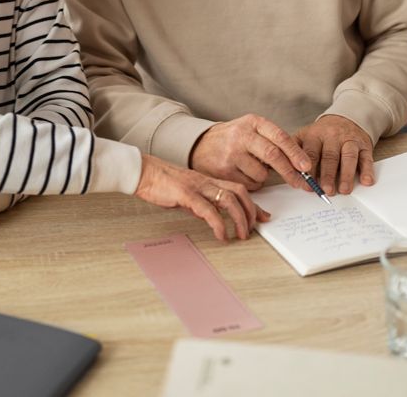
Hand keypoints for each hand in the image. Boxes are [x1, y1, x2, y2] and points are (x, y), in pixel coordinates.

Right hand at [135, 154, 269, 241]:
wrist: (143, 172)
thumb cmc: (162, 182)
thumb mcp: (187, 192)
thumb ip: (200, 201)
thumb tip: (209, 215)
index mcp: (208, 180)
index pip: (238, 189)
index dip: (254, 204)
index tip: (264, 217)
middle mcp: (206, 182)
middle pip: (239, 192)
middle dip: (251, 212)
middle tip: (252, 229)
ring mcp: (197, 186)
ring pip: (228, 199)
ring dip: (239, 219)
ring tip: (240, 235)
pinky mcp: (186, 194)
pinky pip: (208, 209)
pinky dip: (218, 224)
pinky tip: (221, 234)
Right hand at [190, 114, 311, 189]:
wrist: (200, 145)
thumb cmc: (233, 139)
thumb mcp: (252, 130)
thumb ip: (273, 141)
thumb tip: (301, 164)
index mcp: (253, 122)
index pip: (279, 136)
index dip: (295, 153)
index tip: (307, 166)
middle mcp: (241, 135)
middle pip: (273, 155)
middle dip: (290, 172)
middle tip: (301, 182)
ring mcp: (231, 153)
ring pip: (262, 174)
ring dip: (264, 177)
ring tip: (252, 168)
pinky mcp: (224, 170)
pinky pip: (250, 184)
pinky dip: (252, 183)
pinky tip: (242, 173)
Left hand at [295, 115, 373, 195]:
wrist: (345, 117)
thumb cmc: (322, 134)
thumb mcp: (305, 136)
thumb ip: (294, 151)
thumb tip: (283, 170)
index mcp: (314, 135)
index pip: (310, 153)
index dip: (309, 170)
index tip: (308, 185)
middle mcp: (332, 136)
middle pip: (329, 156)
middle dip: (327, 175)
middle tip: (326, 190)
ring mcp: (349, 140)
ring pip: (348, 157)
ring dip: (347, 175)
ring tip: (344, 190)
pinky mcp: (364, 145)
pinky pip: (366, 157)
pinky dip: (367, 170)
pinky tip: (366, 181)